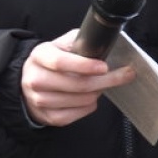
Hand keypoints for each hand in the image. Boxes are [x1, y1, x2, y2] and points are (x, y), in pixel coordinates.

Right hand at [22, 31, 136, 126]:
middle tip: (124, 75)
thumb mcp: (65, 43)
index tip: (104, 67)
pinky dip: (89, 106)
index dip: (84, 65)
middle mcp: (35, 79)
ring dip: (97, 93)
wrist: (33, 79)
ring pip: (79, 100)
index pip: (60, 62)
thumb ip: (82, 41)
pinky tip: (91, 97)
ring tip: (102, 84)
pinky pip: (75, 114)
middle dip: (105, 81)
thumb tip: (107, 43)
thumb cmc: (57, 59)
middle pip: (75, 84)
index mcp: (40, 55)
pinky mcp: (47, 116)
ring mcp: (38, 100)